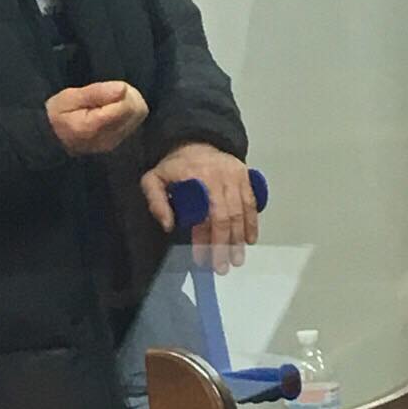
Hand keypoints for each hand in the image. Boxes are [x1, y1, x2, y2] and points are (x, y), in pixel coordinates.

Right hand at [46, 81, 147, 155]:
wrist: (52, 139)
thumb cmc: (58, 115)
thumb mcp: (69, 98)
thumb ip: (96, 93)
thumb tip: (122, 88)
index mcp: (94, 127)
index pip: (127, 106)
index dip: (123, 91)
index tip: (108, 88)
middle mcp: (109, 138)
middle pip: (138, 110)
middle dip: (130, 95)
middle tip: (111, 91)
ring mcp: (116, 142)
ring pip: (139, 115)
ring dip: (131, 102)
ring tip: (112, 99)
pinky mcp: (119, 142)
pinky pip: (135, 121)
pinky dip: (129, 110)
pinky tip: (114, 108)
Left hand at [140, 143, 258, 274]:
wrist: (197, 141)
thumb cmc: (175, 165)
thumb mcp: (154, 178)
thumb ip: (155, 200)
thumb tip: (168, 225)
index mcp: (197, 177)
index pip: (205, 214)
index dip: (204, 239)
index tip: (201, 259)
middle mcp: (220, 176)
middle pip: (226, 217)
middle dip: (224, 246)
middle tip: (221, 267)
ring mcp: (236, 175)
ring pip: (241, 212)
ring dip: (240, 239)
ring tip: (236, 260)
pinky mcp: (246, 176)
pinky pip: (252, 203)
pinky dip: (253, 223)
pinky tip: (250, 240)